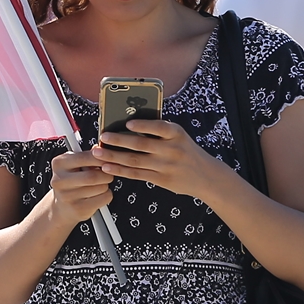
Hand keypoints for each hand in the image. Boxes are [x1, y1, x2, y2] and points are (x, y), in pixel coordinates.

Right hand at [49, 149, 111, 228]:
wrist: (62, 206)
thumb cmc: (72, 181)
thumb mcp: (75, 165)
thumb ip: (88, 156)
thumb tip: (102, 149)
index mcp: (59, 164)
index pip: (84, 157)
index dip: (101, 157)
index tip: (108, 159)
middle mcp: (60, 180)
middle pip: (93, 176)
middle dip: (106, 174)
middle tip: (108, 174)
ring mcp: (67, 196)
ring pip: (100, 187)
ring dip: (106, 185)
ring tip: (100, 184)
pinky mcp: (78, 209)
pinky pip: (103, 199)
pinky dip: (107, 195)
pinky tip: (99, 194)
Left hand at [91, 120, 219, 197]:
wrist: (205, 175)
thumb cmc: (186, 150)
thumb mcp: (179, 136)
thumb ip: (159, 131)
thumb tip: (129, 124)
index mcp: (176, 134)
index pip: (159, 127)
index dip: (143, 126)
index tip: (128, 123)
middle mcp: (172, 150)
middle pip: (141, 144)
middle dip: (119, 141)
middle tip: (103, 136)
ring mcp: (166, 166)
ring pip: (135, 161)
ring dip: (114, 156)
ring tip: (98, 152)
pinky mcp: (161, 180)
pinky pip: (136, 174)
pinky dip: (120, 170)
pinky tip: (107, 167)